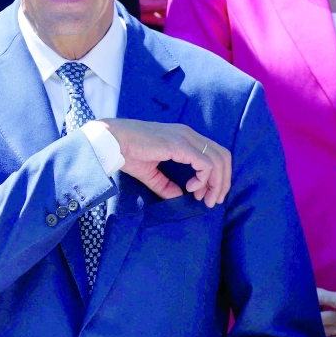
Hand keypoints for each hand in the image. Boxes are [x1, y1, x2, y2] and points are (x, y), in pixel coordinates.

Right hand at [98, 118, 230, 206]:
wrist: (112, 141)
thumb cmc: (128, 152)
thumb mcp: (151, 172)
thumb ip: (166, 185)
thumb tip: (179, 198)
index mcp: (185, 137)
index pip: (215, 153)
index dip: (218, 176)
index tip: (206, 195)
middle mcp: (190, 135)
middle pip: (223, 156)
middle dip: (223, 181)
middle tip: (213, 201)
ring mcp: (186, 138)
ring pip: (217, 160)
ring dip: (216, 183)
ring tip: (204, 198)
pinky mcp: (180, 145)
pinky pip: (204, 164)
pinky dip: (203, 179)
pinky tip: (191, 189)